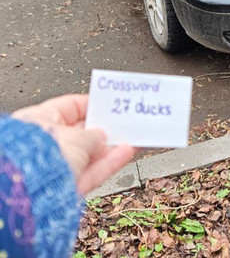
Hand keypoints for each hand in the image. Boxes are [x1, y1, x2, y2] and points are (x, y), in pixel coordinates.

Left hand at [13, 94, 135, 195]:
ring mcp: (55, 166)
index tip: (109, 105)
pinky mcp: (65, 187)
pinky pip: (91, 172)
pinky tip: (126, 152)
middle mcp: (45, 143)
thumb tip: (101, 137)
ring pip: (89, 154)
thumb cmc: (42, 154)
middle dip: (103, 129)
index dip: (91, 105)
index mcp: (39, 121)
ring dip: (111, 147)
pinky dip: (109, 163)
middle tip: (123, 123)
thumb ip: (93, 134)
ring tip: (131, 138)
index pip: (69, 108)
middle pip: (81, 133)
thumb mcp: (76, 136)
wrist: (31, 191)